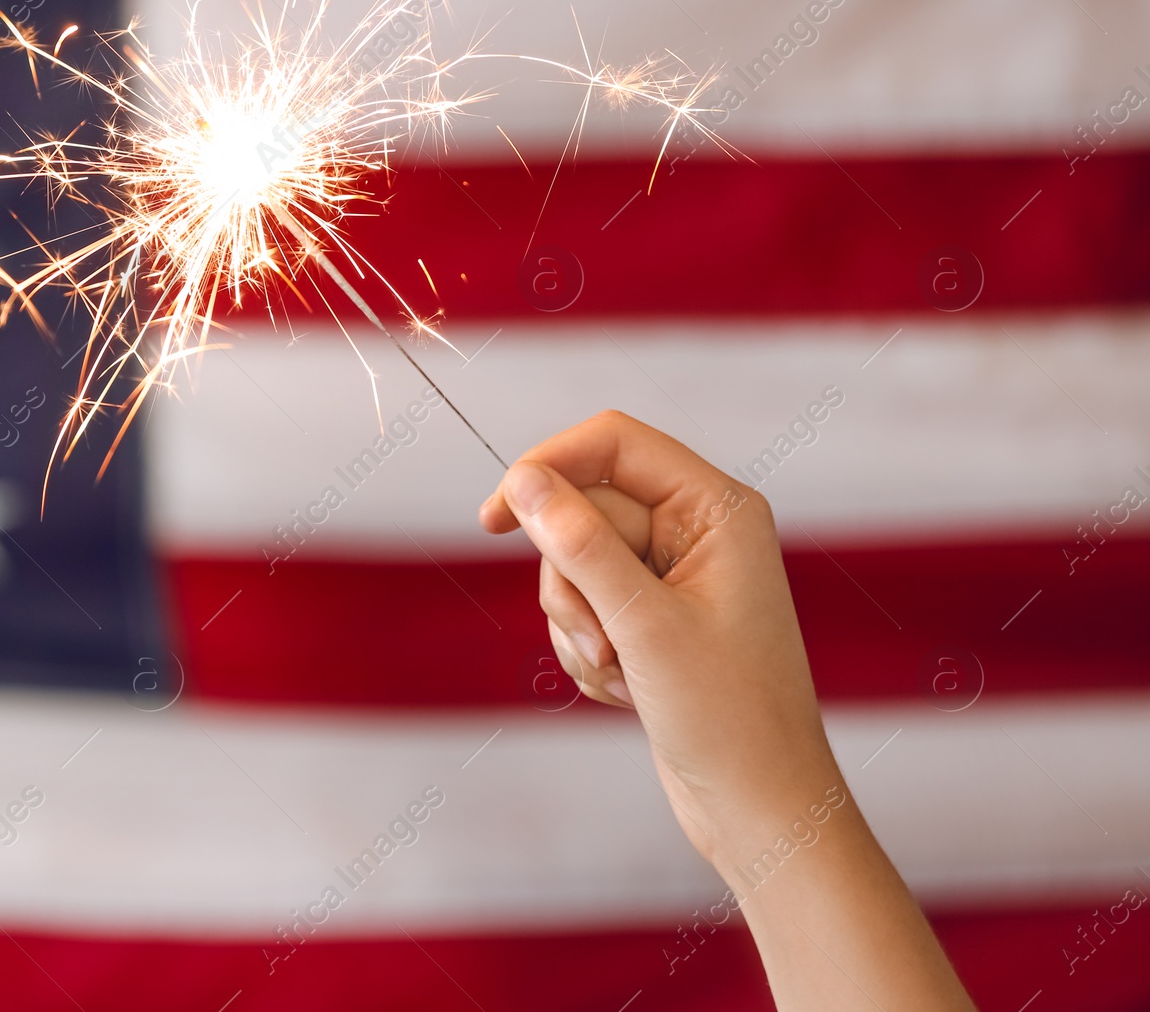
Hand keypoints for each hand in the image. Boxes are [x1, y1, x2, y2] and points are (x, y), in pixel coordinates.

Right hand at [478, 410, 837, 865]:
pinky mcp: (651, 618)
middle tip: (602, 643)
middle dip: (574, 583)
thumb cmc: (728, 717)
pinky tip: (625, 692)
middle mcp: (697, 530)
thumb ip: (582, 545)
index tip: (493, 519)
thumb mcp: (643, 624)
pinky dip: (587, 651)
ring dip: (578, 624)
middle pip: (585, 510)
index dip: (547, 466)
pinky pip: (583, 607)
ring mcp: (672, 576)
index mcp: (717, 509)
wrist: (758, 807)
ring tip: (620, 674)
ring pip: (575, 563)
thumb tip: (525, 481)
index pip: (613, 444)